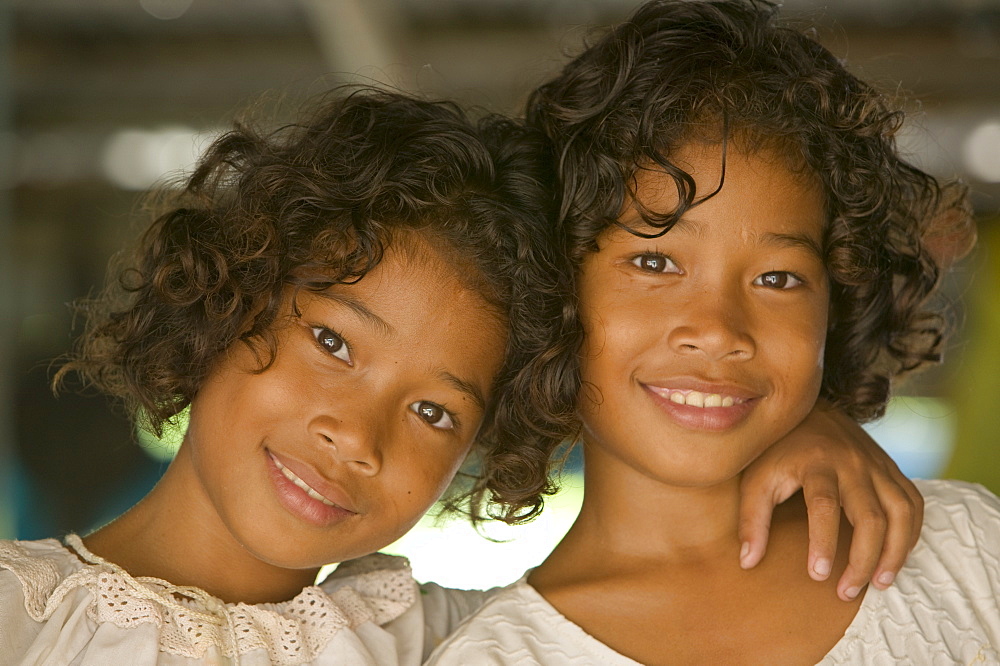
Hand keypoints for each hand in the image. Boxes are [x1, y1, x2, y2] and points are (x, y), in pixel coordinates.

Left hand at [737, 400, 922, 601]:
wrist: (808, 408)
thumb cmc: (777, 450)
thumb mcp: (756, 479)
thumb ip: (751, 519)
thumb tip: (748, 562)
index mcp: (816, 462)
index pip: (824, 506)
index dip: (822, 542)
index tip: (818, 575)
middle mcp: (852, 462)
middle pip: (870, 516)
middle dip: (862, 559)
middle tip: (847, 592)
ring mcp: (877, 464)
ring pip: (901, 512)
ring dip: (895, 552)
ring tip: (880, 584)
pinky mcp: (891, 468)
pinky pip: (913, 503)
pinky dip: (911, 534)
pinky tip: (895, 557)